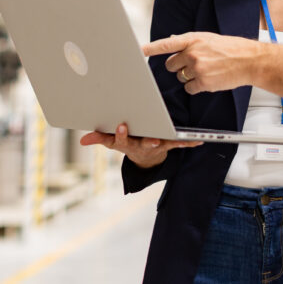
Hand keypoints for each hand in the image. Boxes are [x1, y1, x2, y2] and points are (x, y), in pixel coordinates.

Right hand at [79, 123, 200, 167]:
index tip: (121, 125)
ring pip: (162, 143)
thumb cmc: (128, 142)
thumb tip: (83, 140)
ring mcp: (155, 145)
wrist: (144, 158)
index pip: (121, 140)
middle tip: (152, 139)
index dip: (121, 134)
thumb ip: (99, 138)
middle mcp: (141, 145)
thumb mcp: (112, 142)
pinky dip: (188, 143)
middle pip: (143, 143)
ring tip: (178, 139)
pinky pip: (178, 143)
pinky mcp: (167, 144)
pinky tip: (199, 141)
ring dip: (169, 141)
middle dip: (147, 141)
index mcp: (126, 143)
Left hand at [143, 32, 262, 94]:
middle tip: (194, 64)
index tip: (137, 51)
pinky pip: (189, 88)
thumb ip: (189, 41)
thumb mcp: (209, 38)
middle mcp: (192, 52)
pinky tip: (209, 80)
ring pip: (180, 77)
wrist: (249, 60)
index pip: (166, 44)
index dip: (150, 48)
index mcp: (193, 39)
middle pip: (171, 65)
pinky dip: (196, 86)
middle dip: (178, 67)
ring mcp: (197, 68)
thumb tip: (171, 40)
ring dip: (189, 77)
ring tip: (207, 70)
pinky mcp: (203, 82)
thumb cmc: (231, 48)